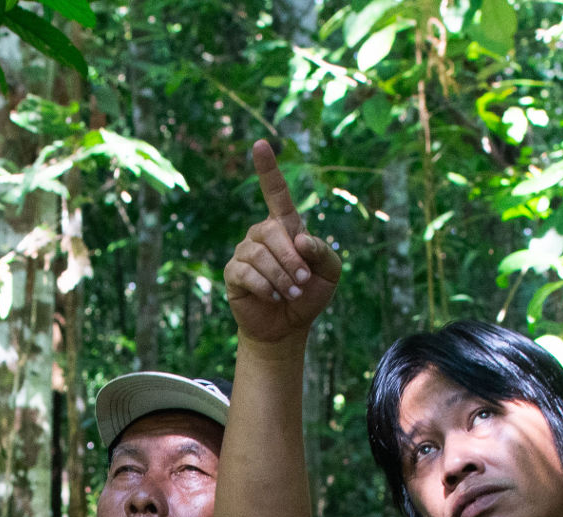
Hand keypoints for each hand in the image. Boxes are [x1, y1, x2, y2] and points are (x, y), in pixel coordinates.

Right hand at [222, 139, 340, 347]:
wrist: (288, 326)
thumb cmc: (310, 294)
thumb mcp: (329, 272)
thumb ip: (322, 251)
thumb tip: (299, 239)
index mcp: (285, 226)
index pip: (276, 192)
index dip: (268, 169)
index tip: (260, 144)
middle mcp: (261, 234)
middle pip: (272, 232)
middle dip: (292, 259)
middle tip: (303, 281)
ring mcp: (245, 252)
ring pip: (260, 254)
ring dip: (282, 276)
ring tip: (292, 292)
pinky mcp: (233, 273)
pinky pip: (246, 273)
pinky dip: (266, 286)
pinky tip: (273, 296)